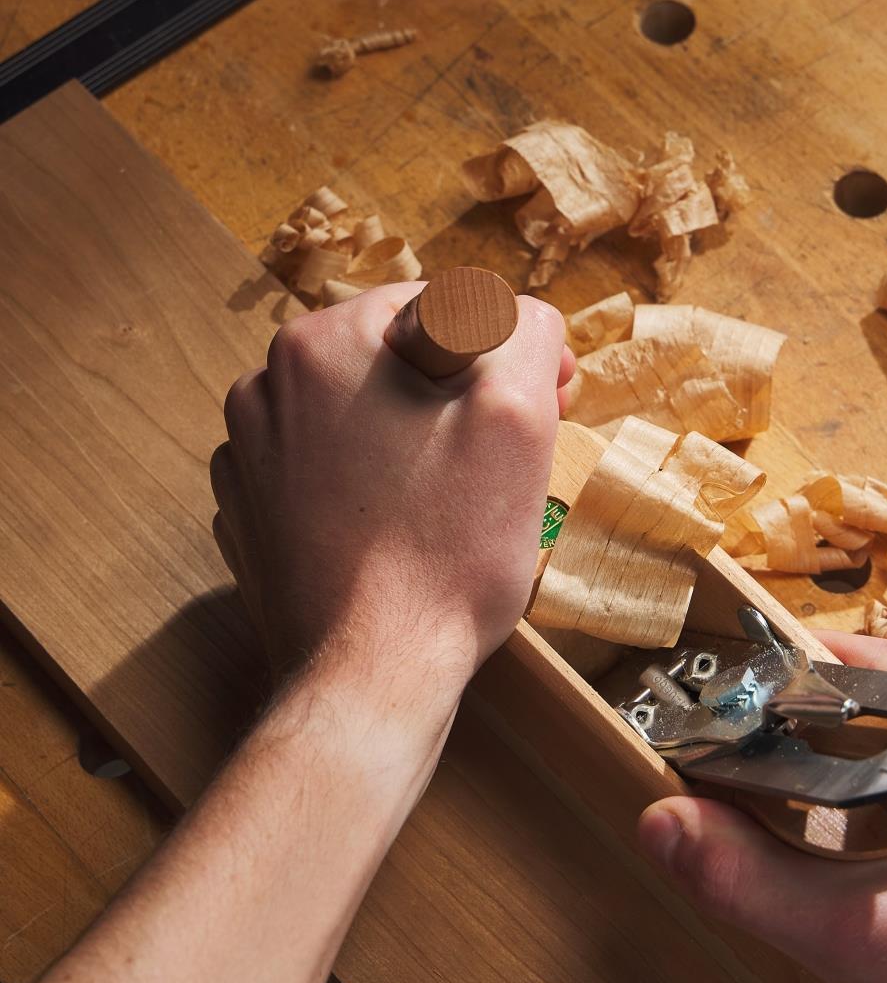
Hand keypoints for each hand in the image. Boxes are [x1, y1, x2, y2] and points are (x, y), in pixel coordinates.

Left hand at [211, 283, 574, 695]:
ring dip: (405, 443)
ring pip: (353, 419)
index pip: (438, 309)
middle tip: (503, 462)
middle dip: (452, 399)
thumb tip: (517, 316)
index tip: (546, 407)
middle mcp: (264, 386)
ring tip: (449, 505)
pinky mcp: (247, 516)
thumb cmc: (449, 552)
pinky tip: (397, 533)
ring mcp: (245, 456)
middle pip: (389, 364)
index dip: (502, 356)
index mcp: (324, 343)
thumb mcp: (519, 419)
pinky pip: (319, 475)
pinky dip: (360, 490)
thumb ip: (523, 334)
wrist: (371, 674)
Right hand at [638, 632, 886, 982]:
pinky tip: (883, 867)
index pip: (878, 665)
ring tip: (808, 812)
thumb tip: (665, 824)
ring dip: (874, 777)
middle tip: (761, 756)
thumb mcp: (855, 937)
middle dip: (829, 729)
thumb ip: (749, 878)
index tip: (742, 694)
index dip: (799, 674)